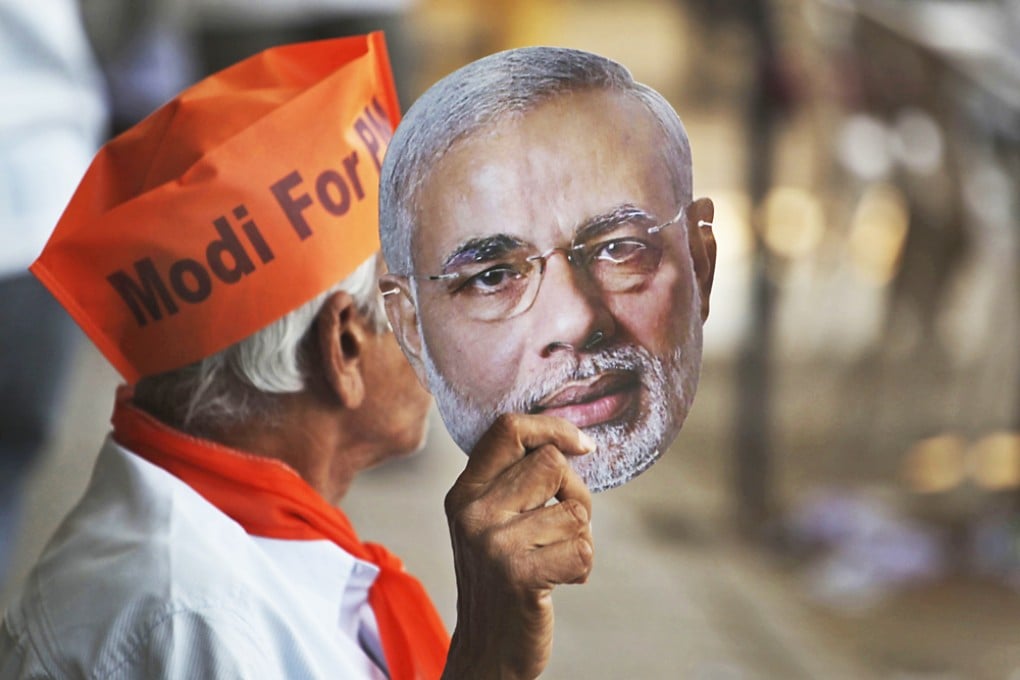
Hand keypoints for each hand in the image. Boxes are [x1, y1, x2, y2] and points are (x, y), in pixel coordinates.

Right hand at [441, 414, 594, 679]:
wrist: (487, 650)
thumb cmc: (502, 579)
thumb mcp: (490, 522)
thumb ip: (514, 481)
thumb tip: (569, 440)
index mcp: (464, 491)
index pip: (508, 429)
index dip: (553, 428)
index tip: (582, 446)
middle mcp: (472, 511)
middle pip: (552, 464)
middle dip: (576, 493)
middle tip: (563, 527)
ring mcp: (492, 543)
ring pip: (574, 509)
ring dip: (580, 538)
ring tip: (554, 559)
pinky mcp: (518, 574)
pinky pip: (582, 548)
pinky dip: (582, 568)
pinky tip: (558, 582)